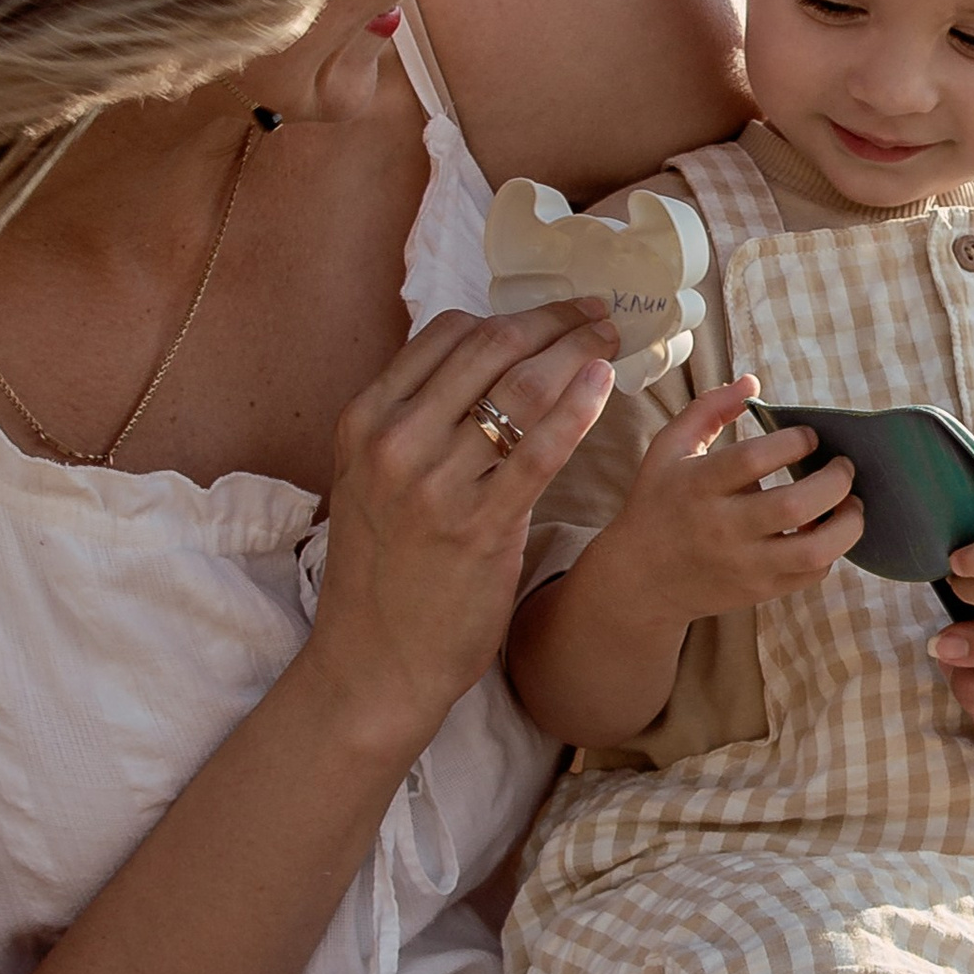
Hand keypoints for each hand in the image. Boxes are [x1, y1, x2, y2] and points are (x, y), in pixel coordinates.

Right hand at [309, 302, 618, 741]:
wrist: (374, 661)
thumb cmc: (381, 571)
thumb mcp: (371, 480)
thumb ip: (413, 423)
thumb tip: (481, 369)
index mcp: (364, 420)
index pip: (446, 333)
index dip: (512, 313)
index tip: (553, 313)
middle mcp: (394, 441)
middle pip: (490, 347)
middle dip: (554, 320)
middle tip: (597, 313)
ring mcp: (435, 484)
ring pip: (520, 388)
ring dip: (576, 352)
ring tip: (609, 340)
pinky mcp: (479, 527)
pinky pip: (539, 450)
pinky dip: (576, 407)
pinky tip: (603, 384)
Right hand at [587, 375, 863, 629]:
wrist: (641, 579)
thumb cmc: (659, 502)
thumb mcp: (669, 448)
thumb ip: (708, 409)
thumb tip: (752, 381)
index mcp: (698, 485)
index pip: (754, 459)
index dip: (793, 441)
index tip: (809, 435)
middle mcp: (722, 528)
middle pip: (793, 506)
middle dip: (834, 480)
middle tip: (843, 466)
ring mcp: (744, 565)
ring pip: (813, 551)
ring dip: (847, 524)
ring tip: (850, 503)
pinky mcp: (759, 591)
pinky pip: (811, 574)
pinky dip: (831, 550)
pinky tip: (825, 529)